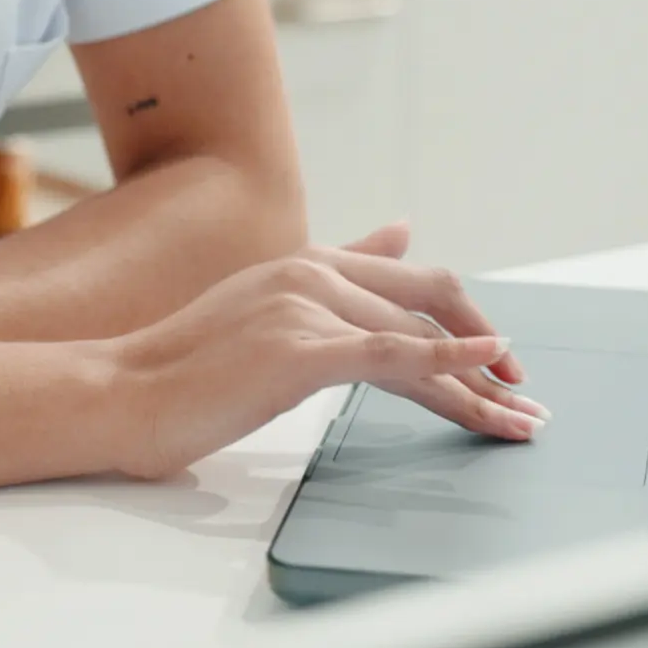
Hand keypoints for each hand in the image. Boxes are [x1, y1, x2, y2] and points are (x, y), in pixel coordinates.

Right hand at [97, 224, 548, 478]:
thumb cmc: (185, 368)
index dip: (465, 319)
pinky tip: (487, 366)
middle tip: (526, 399)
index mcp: (307, 263)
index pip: (411, 283)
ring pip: (419, 340)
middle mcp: (312, 273)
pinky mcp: (300, 349)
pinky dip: (448, 358)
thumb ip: (339, 272)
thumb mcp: (267, 307)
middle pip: (428, 307)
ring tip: (521, 419)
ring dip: (480, 384)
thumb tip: (404, 228)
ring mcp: (306, 306)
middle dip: (487, 356)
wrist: (122, 394)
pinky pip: (393, 353)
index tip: (502, 362)